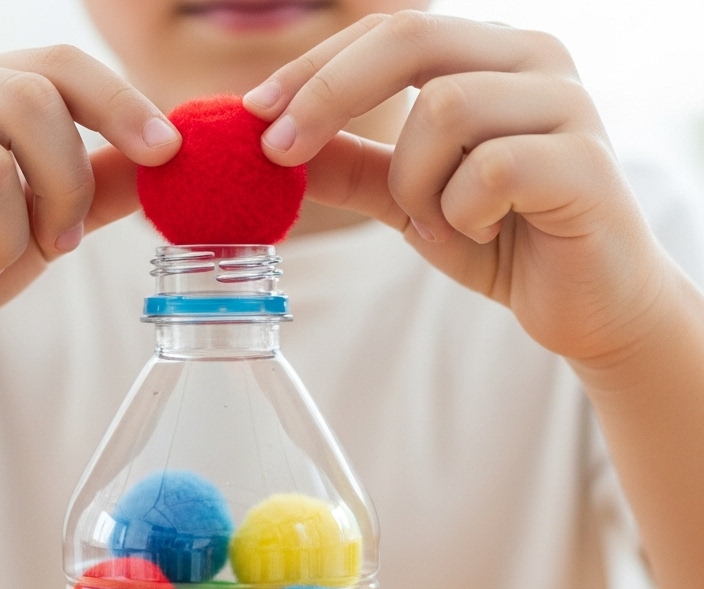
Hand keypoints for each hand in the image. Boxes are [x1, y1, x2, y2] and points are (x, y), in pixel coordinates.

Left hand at [245, 11, 673, 365]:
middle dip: (329, 94)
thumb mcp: (410, 200)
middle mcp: (532, 61)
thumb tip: (275, 147)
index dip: (315, 67)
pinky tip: (482, 234)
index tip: (254, 113)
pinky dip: (462, 213)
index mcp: (489, 57)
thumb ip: (353, 168)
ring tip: (440, 223)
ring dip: (415, 184)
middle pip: (412, 37)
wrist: (586, 304)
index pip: (388, 31)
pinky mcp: (585, 162)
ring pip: (444, 109)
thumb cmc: (503, 240)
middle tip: (282, 150)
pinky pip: (490, 169)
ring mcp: (567, 104)